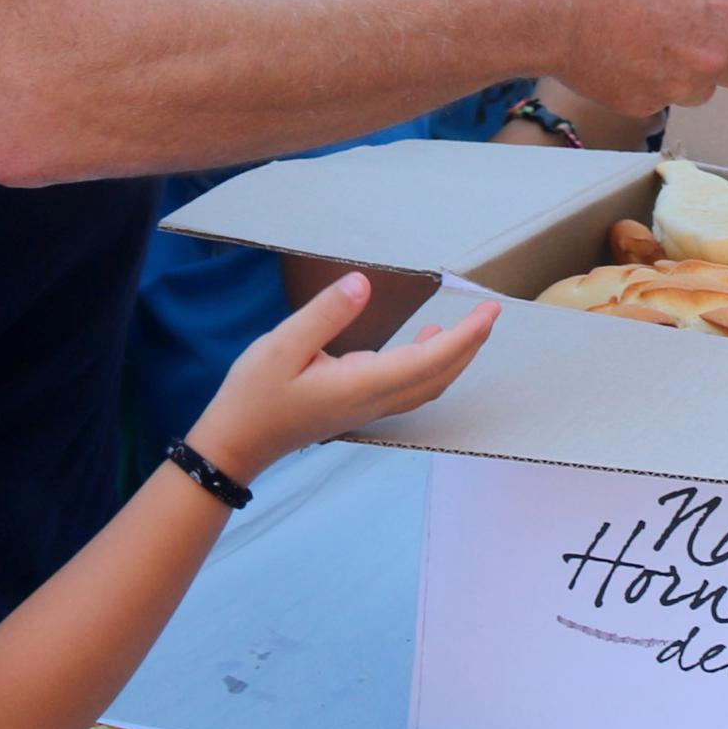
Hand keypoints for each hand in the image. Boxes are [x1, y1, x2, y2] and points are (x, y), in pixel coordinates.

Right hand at [190, 270, 497, 480]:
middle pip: (439, 376)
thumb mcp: (282, 345)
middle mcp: (374, 400)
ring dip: (454, 357)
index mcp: (362, 384)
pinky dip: (431, 364)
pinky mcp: (359, 407)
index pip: (429, 360)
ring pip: (428, 385)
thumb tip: (363, 283)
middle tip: (491, 311)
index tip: (488, 311)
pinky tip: (423, 340)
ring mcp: (368, 408)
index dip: (464, 337)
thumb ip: (325, 314)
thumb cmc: (254, 396)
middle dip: (470, 345)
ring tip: (467, 324)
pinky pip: (411, 387)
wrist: (237, 445)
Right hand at [529, 0, 727, 118]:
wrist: (545, 0)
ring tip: (635, 31)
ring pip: (700, 86)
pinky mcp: (648, 106)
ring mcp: (683, 83)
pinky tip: (613, 52)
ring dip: (681, 66)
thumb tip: (709, 9)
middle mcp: (717, 50)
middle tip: (689, 29)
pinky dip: (643, 80)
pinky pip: (659, 98)